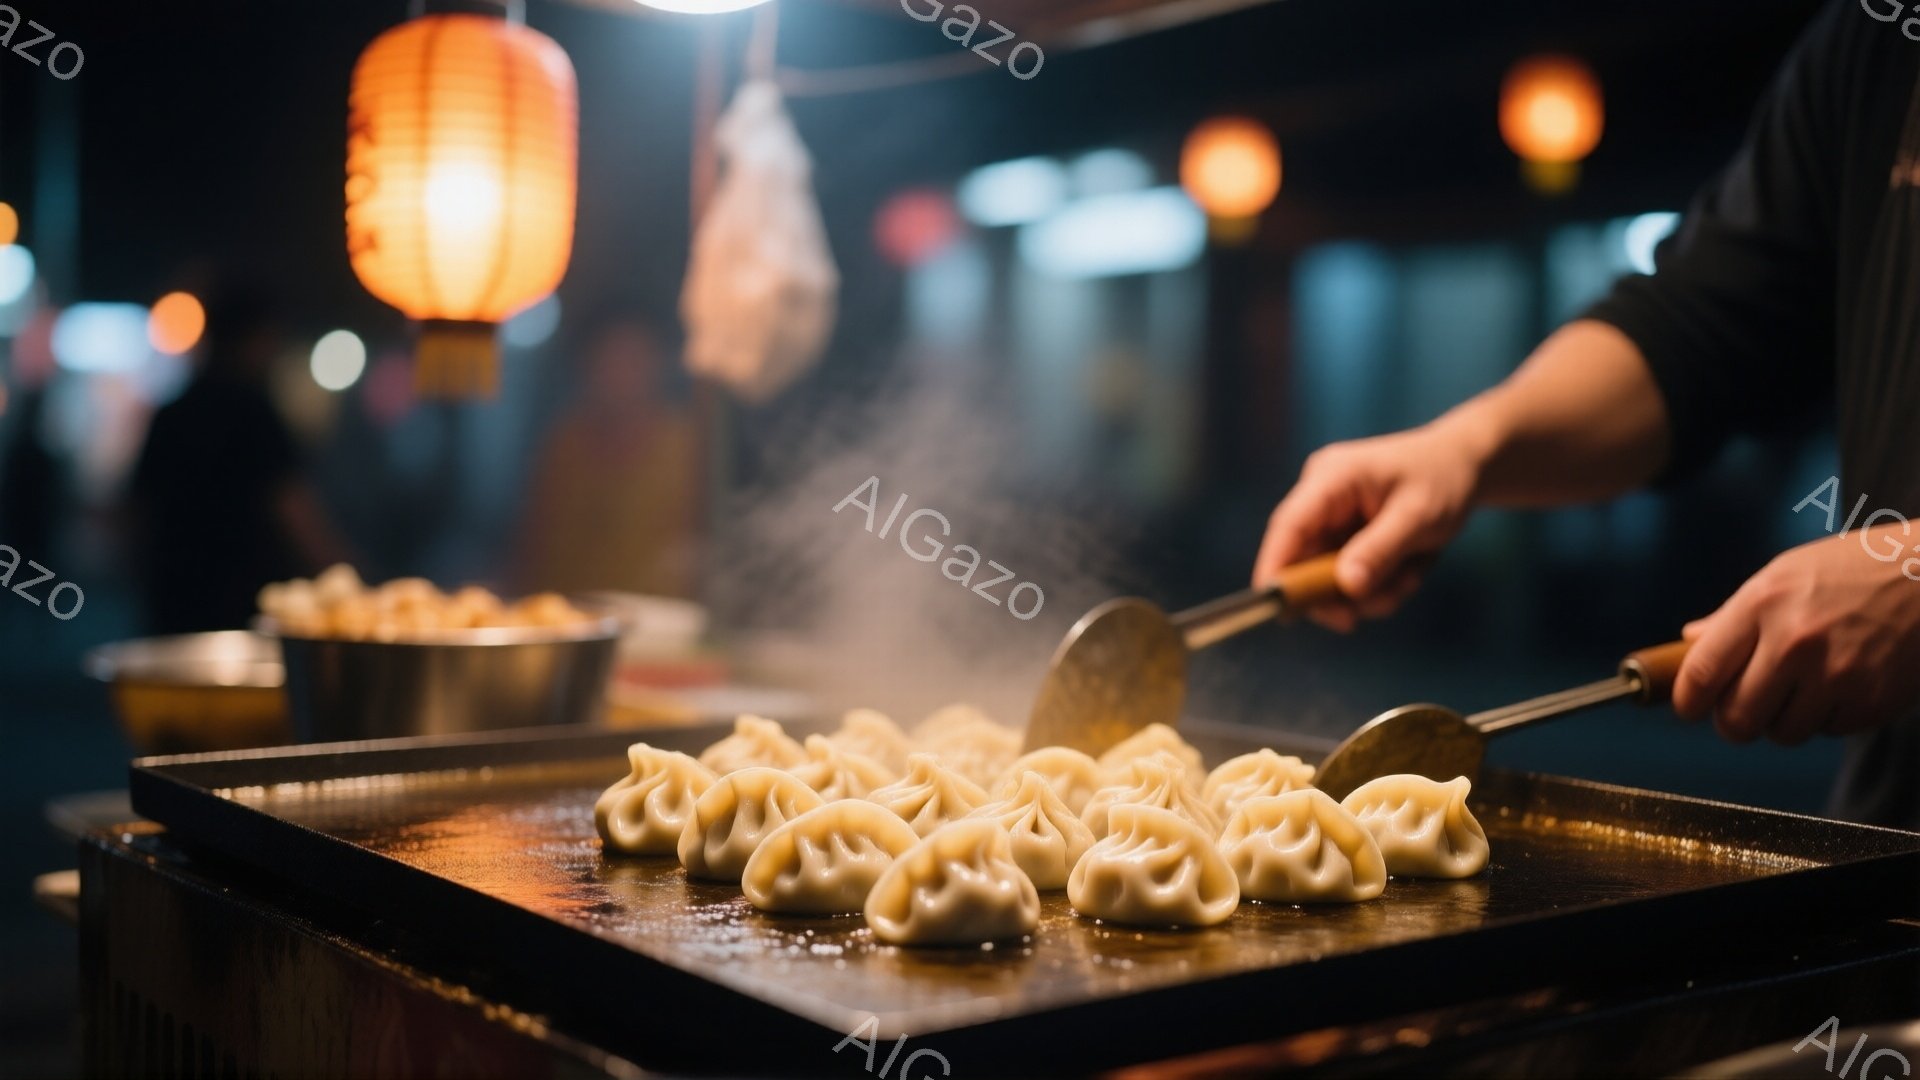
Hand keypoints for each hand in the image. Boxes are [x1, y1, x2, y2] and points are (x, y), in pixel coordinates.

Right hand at [1253, 420, 1486, 630]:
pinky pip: (1347, 573)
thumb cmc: (1444, 478)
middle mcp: (1321, 495)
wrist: (1465, 465)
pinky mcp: (1344, 533)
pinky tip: (1408, 570)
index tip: (1274, 605)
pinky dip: (1377, 583)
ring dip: (1368, 590)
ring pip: (1327, 573)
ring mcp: (1331, 516)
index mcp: (1333, 477)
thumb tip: (1346, 587)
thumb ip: (1381, 551)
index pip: (1289, 524)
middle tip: (1360, 617)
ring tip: (1409, 578)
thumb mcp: (1419, 516)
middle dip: (1335, 592)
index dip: (1275, 565)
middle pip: (1303, 558)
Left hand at [1674, 524, 1919, 743]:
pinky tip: (1841, 683)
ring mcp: (1836, 675)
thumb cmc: (1853, 571)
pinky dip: (1827, 717)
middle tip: (1743, 708)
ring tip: (1801, 687)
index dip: (1686, 702)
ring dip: (1783, 720)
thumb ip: (1734, 616)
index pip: (1701, 674)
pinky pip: (1827, 731)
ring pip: (1781, 733)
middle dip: (1733, 721)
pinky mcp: (1872, 701)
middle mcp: (1795, 642)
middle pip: (1736, 719)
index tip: (1688, 708)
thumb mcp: (1784, 575)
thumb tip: (1688, 643)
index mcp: (1762, 604)